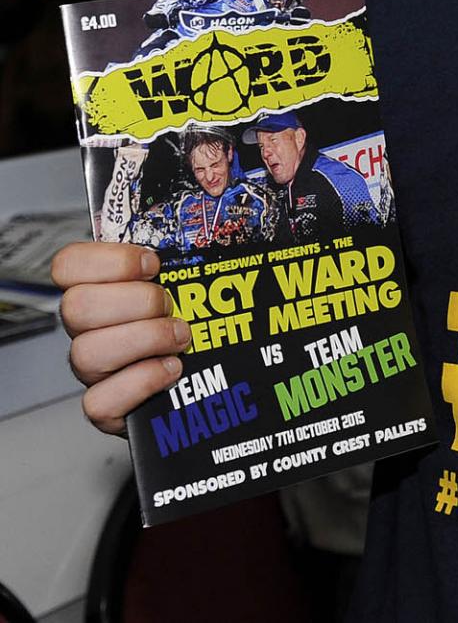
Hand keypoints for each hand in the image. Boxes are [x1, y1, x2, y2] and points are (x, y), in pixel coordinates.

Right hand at [51, 242, 190, 435]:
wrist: (204, 377)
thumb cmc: (191, 320)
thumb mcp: (188, 279)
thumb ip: (184, 254)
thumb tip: (219, 218)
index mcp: (98, 290)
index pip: (68, 265)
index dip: (109, 260)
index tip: (152, 264)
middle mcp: (87, 330)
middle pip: (76, 307)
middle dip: (136, 301)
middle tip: (170, 304)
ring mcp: (94, 370)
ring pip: (87, 352)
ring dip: (145, 339)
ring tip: (180, 336)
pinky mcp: (106, 408)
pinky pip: (100, 401)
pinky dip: (143, 381)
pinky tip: (171, 369)